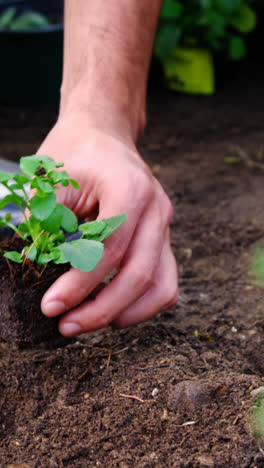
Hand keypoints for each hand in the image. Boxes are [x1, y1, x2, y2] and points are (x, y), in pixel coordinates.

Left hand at [39, 114, 177, 335]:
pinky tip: (113, 312)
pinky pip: (165, 282)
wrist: (103, 135)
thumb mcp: (50, 178)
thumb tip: (33, 274)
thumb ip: (45, 224)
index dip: (80, 283)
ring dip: (125, 313)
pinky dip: (142, 305)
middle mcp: (155, 209)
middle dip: (101, 309)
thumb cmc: (74, 153)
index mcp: (129, 187)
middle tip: (66, 327)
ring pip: (160, 285)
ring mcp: (164, 225)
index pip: (110, 246)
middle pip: (139, 273)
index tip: (50, 306)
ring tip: (88, 324)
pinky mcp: (163, 240)